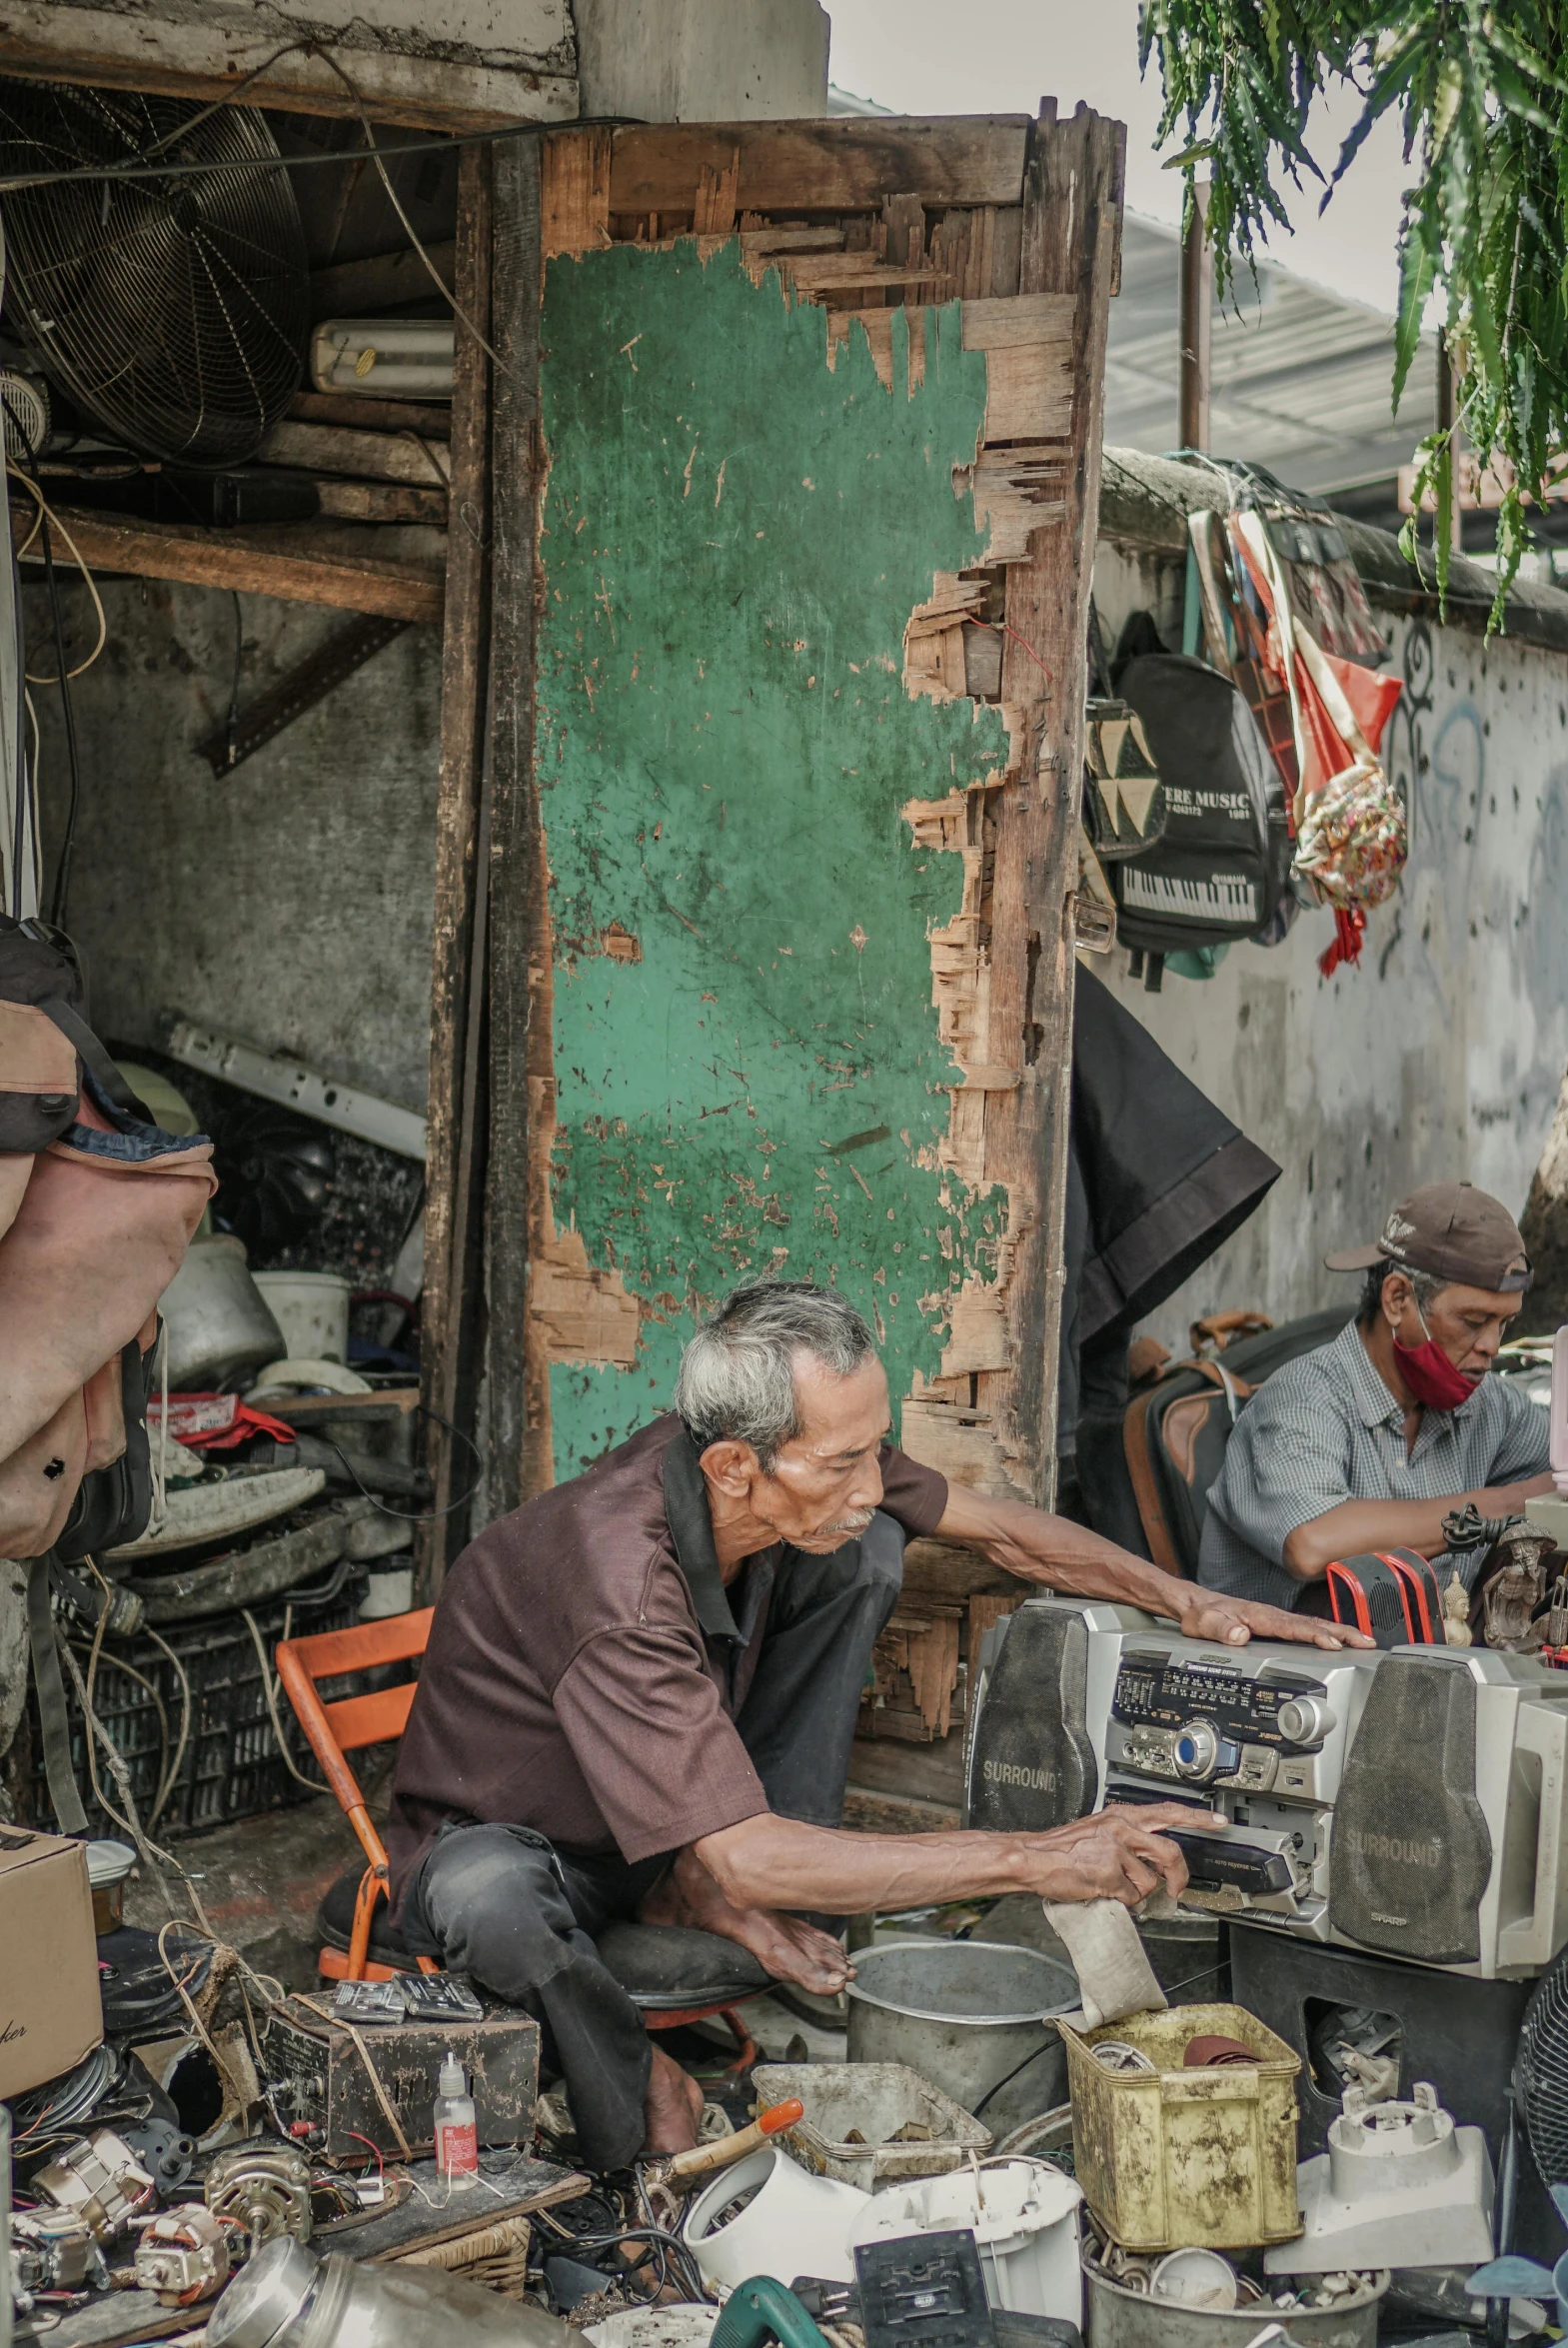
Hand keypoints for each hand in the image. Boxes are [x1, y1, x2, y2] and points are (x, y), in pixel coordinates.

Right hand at [1019, 1801, 1218, 1906]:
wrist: (1033, 1857)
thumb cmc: (1062, 1848)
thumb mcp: (1099, 1829)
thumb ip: (1127, 1837)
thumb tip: (1152, 1860)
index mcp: (1121, 1815)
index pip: (1168, 1812)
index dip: (1197, 1818)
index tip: (1218, 1822)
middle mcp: (1121, 1828)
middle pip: (1170, 1852)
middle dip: (1178, 1876)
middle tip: (1177, 1889)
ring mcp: (1116, 1851)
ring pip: (1149, 1881)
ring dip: (1135, 1891)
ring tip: (1113, 1885)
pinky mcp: (1108, 1874)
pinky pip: (1130, 1897)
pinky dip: (1121, 1900)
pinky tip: (1103, 1890)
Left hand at [1175, 1590, 1373, 1649]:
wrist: (1195, 1605)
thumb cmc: (1200, 1615)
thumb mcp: (1202, 1623)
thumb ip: (1219, 1628)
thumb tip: (1240, 1633)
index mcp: (1258, 1616)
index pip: (1292, 1627)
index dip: (1315, 1635)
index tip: (1335, 1643)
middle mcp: (1270, 1614)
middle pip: (1312, 1622)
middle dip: (1341, 1632)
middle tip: (1367, 1642)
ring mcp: (1274, 1618)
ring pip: (1312, 1623)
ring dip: (1338, 1631)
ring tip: (1363, 1641)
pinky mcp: (1274, 1624)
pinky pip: (1304, 1627)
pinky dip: (1325, 1631)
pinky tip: (1336, 1640)